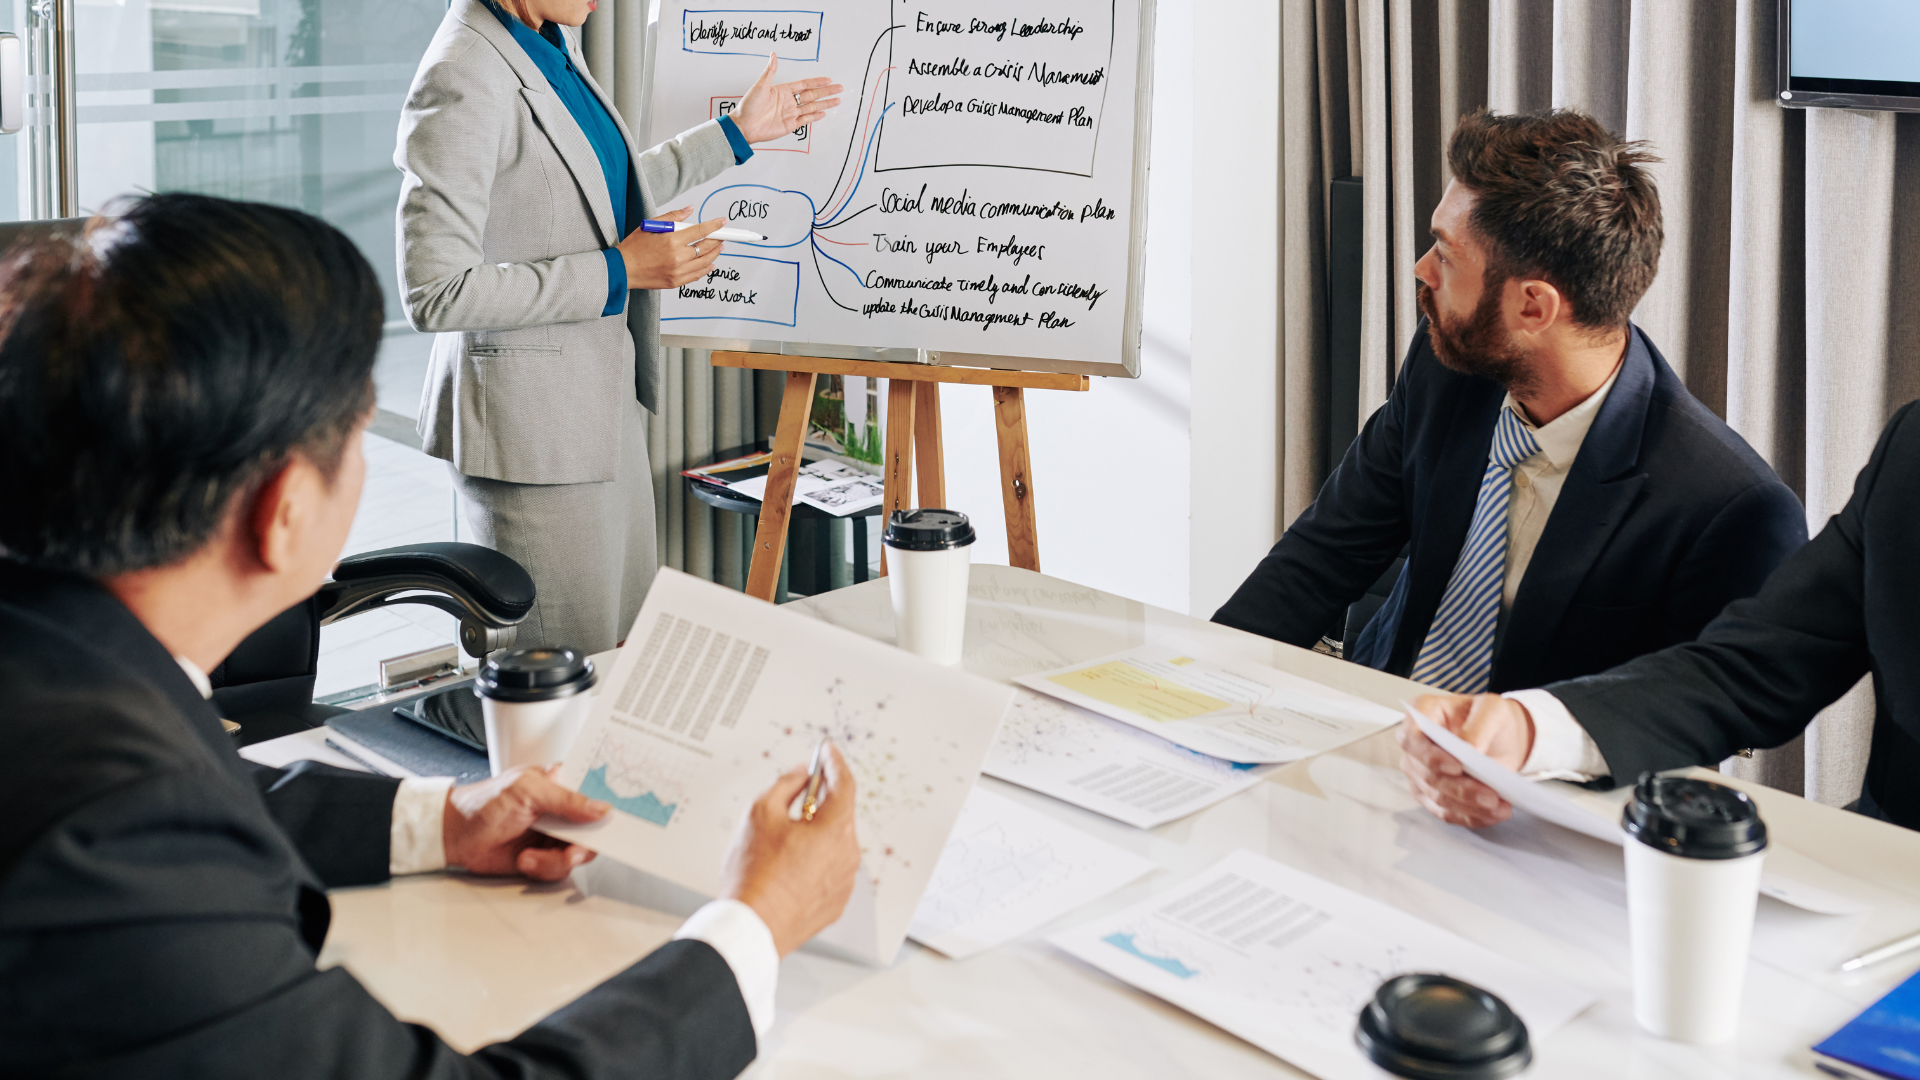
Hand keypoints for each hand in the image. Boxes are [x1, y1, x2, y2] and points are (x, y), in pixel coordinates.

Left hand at [443, 766, 607, 880]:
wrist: (454, 836)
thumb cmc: (483, 803)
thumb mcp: (528, 791)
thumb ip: (567, 800)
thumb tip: (600, 808)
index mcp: (561, 784)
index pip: (596, 790)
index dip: (611, 802)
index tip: (619, 818)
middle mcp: (562, 810)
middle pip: (595, 828)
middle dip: (585, 843)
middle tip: (574, 850)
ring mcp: (554, 835)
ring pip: (578, 853)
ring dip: (556, 859)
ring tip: (531, 856)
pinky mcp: (544, 857)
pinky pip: (560, 869)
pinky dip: (542, 868)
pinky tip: (524, 859)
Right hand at [618, 206, 726, 288]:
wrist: (623, 269)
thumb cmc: (634, 247)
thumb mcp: (650, 225)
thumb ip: (673, 216)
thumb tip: (689, 209)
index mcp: (671, 240)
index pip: (700, 231)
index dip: (714, 226)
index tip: (722, 222)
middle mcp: (677, 257)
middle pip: (706, 247)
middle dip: (717, 241)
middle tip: (722, 236)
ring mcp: (678, 271)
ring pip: (705, 262)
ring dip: (714, 254)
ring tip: (719, 248)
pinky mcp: (676, 281)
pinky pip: (697, 275)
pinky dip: (706, 269)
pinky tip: (710, 263)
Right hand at [719, 745, 860, 956]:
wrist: (751, 927)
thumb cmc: (754, 874)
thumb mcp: (760, 813)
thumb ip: (785, 785)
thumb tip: (800, 776)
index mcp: (835, 828)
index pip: (844, 783)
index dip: (833, 762)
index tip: (827, 751)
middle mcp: (847, 854)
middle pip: (838, 814)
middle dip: (818, 802)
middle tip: (795, 795)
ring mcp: (844, 881)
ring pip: (832, 844)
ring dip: (814, 835)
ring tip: (781, 842)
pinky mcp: (835, 903)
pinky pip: (829, 871)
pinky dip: (813, 862)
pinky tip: (787, 867)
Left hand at [728, 54, 843, 142]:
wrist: (743, 126)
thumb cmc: (748, 106)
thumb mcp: (760, 86)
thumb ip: (770, 71)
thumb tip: (773, 55)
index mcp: (782, 91)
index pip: (804, 85)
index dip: (816, 82)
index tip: (828, 79)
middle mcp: (788, 102)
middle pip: (812, 95)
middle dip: (826, 92)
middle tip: (839, 88)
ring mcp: (789, 113)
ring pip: (811, 107)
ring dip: (824, 104)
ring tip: (836, 101)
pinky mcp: (789, 125)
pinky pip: (805, 119)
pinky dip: (815, 116)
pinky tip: (823, 113)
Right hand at [1397, 692, 1535, 827]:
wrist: (1500, 737)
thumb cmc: (1491, 718)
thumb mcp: (1493, 710)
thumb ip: (1479, 726)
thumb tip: (1470, 749)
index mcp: (1422, 713)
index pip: (1412, 739)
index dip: (1431, 756)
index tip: (1458, 767)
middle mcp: (1413, 744)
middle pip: (1426, 774)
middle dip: (1460, 789)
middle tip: (1490, 796)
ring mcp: (1419, 772)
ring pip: (1436, 797)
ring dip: (1468, 806)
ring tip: (1498, 807)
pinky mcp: (1430, 794)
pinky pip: (1445, 812)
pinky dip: (1469, 817)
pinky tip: (1492, 815)